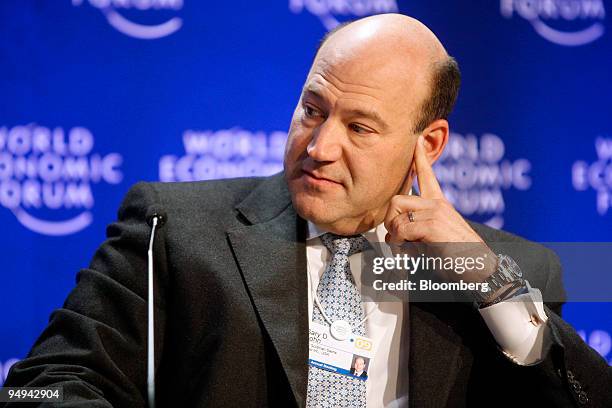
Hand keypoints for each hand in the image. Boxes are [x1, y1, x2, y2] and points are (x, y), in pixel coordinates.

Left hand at [383, 136, 496, 282]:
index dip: (420, 158)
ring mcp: (436, 213)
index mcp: (440, 205)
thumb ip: (416, 231)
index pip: (428, 176)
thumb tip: (394, 234)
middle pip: (396, 200)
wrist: (481, 269)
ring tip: (405, 250)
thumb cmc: (458, 258)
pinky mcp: (433, 225)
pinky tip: (411, 254)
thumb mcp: (434, 239)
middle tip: (397, 239)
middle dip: (390, 221)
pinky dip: (400, 245)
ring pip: (395, 217)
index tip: (418, 141)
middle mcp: (438, 205)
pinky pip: (401, 230)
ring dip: (394, 237)